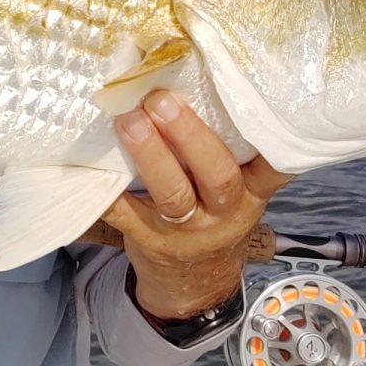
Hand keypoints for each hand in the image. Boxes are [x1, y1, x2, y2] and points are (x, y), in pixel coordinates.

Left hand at [85, 89, 291, 319]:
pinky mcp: (150, 241)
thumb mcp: (237, 192)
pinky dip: (108, 190)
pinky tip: (91, 165)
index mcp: (252, 192)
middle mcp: (226, 212)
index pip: (274, 167)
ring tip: (127, 118)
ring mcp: (188, 230)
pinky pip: (126, 215)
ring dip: (149, 154)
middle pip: (217, 174)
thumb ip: (229, 152)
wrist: (195, 287)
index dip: (273, 141)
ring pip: (173, 194)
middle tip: (161, 99)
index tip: (254, 102)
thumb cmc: (214, 217)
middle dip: (189, 135)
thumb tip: (194, 79)